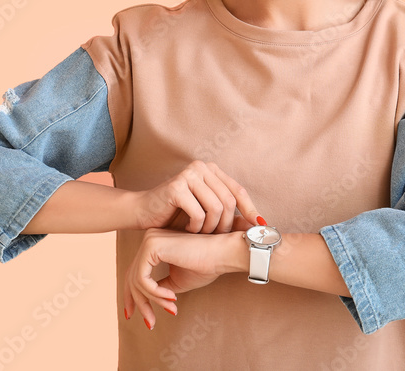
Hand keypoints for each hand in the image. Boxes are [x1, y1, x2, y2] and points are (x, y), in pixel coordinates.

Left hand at [122, 227, 240, 328]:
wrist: (222, 254)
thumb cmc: (205, 266)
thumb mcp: (176, 280)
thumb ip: (158, 287)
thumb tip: (142, 299)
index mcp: (154, 245)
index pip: (135, 272)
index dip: (132, 296)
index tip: (132, 315)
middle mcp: (149, 238)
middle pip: (132, 277)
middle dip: (140, 303)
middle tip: (151, 323)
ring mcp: (149, 241)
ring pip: (137, 280)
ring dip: (153, 300)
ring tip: (172, 307)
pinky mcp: (152, 246)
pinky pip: (142, 278)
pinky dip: (155, 293)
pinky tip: (172, 298)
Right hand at [132, 160, 264, 233]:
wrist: (143, 213)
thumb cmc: (176, 215)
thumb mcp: (206, 212)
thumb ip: (228, 214)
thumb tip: (261, 224)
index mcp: (211, 170)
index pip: (238, 191)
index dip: (250, 210)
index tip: (258, 229)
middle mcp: (201, 167)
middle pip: (229, 201)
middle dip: (226, 224)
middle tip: (216, 237)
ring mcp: (189, 175)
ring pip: (217, 208)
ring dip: (211, 228)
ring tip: (201, 234)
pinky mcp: (177, 187)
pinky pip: (199, 214)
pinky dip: (196, 228)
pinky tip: (188, 230)